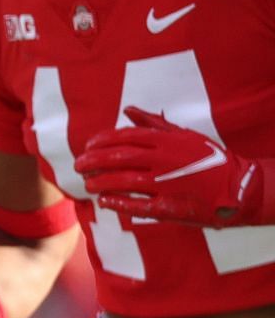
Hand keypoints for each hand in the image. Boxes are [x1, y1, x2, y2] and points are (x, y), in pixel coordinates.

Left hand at [76, 107, 274, 227]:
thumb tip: (128, 110)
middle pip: (118, 158)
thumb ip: (154, 123)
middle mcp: (163, 161)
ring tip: (87, 183)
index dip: (101, 142)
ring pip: (122, 181)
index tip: (87, 146)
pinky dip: (117, 202)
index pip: (124, 137)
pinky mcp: (169, 207)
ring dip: (99, 182)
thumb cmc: (210, 160)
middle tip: (78, 166)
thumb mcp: (185, 135)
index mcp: (166, 142)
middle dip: (92, 161)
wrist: (239, 187)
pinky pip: (136, 205)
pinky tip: (104, 201)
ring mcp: (165, 185)